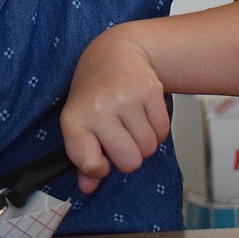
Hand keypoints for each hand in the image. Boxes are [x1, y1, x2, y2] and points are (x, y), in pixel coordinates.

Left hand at [59, 27, 170, 195]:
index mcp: (75, 118)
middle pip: (129, 162)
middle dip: (129, 155)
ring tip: (131, 121)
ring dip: (144, 142)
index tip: (99, 159)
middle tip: (120, 135)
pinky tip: (144, 113)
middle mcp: (100, 107)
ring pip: (148, 149)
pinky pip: (163, 133)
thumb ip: (82, 158)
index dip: (98, 168)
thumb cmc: (95, 91)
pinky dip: (157, 130)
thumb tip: (88, 187)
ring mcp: (126, 98)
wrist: (116, 51)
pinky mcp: (151, 91)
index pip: (88, 162)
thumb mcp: (79, 121)